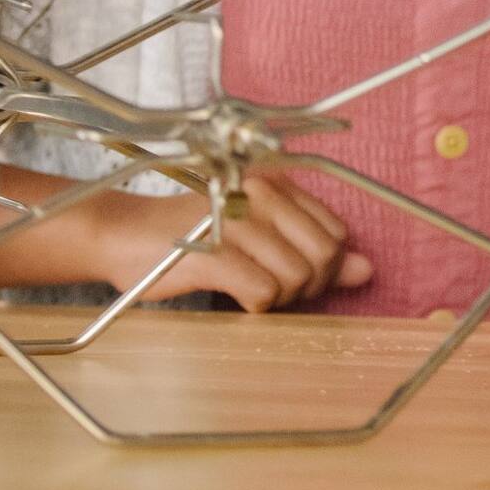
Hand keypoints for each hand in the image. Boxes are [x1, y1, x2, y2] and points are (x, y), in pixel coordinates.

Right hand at [83, 168, 371, 312]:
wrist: (124, 236)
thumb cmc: (194, 237)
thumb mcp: (259, 236)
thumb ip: (312, 250)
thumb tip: (366, 270)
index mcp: (278, 185)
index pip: (335, 233)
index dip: (324, 265)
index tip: (294, 274)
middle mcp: (262, 195)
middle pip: (324, 256)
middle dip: (307, 285)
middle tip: (271, 287)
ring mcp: (238, 221)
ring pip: (297, 277)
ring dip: (278, 298)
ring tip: (248, 288)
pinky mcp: (214, 253)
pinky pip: (264, 291)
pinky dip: (256, 304)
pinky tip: (234, 295)